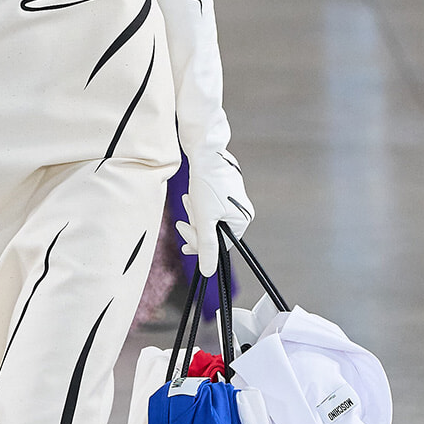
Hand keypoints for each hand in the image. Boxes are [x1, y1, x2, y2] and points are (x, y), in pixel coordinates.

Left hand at [174, 153, 252, 276]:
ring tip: (188, 201)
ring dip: (195, 215)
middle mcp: (241, 211)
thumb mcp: (204, 219)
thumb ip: (206, 246)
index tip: (184, 244)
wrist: (205, 152)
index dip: (200, 246)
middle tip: (181, 224)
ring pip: (208, 219)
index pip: (220, 245)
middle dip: (195, 228)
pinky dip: (198, 205)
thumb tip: (209, 272)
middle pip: (213, 232)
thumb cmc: (207, 184)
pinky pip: (209, 206)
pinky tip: (191, 196)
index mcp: (242, 220)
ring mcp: (233, 201)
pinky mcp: (224, 191)